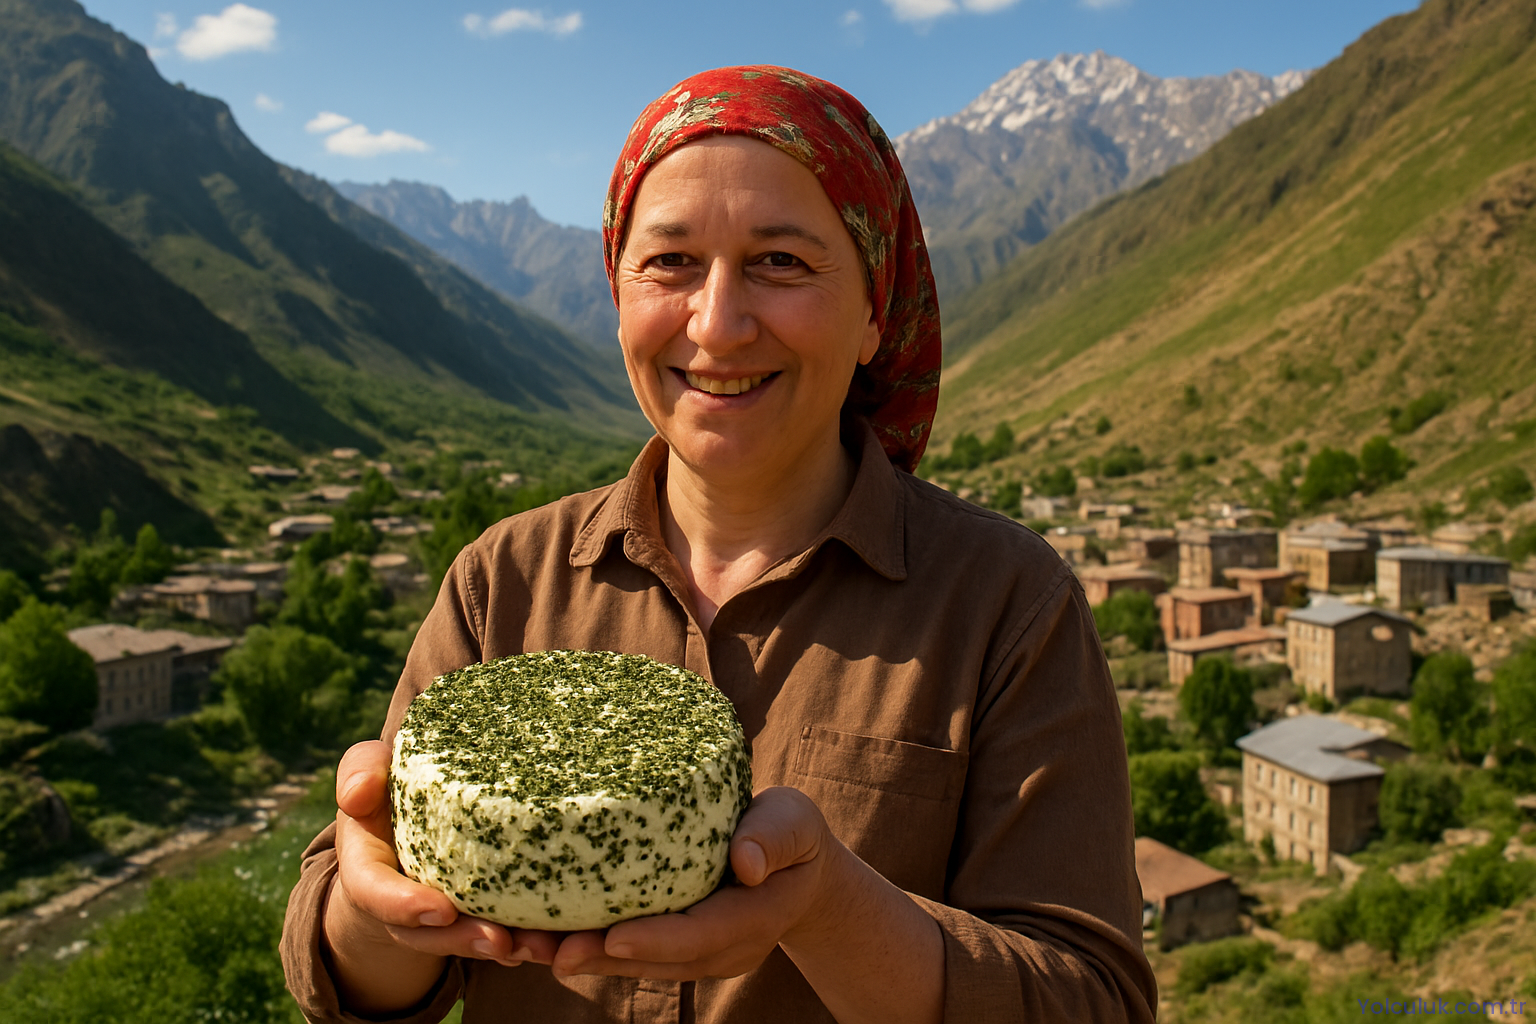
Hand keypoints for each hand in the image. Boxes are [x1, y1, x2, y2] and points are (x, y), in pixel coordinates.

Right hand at [323, 741, 563, 1009]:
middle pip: (428, 934)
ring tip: (539, 947)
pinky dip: (524, 942)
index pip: (375, 894)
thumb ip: (361, 771)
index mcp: (368, 868)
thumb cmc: (391, 784)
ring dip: (505, 948)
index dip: (404, 907)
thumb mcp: (370, 771)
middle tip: (499, 941)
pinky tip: (553, 943)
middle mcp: (402, 901)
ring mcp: (439, 913)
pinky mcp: (477, 912)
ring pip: (468, 941)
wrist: (410, 815)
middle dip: (464, 940)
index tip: (441, 912)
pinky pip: (500, 935)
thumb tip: (359, 792)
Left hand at [547, 786, 841, 980]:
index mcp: (753, 917)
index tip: (613, 938)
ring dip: (580, 957)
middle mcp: (722, 948)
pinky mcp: (674, 947)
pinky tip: (537, 936)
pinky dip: (585, 946)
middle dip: (600, 957)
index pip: (703, 933)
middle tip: (544, 948)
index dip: (657, 938)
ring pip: (635, 964)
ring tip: (523, 945)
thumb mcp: (794, 823)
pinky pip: (627, 954)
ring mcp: (697, 954)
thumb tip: (745, 862)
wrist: (797, 869)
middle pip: (656, 960)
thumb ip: (773, 838)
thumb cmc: (792, 834)